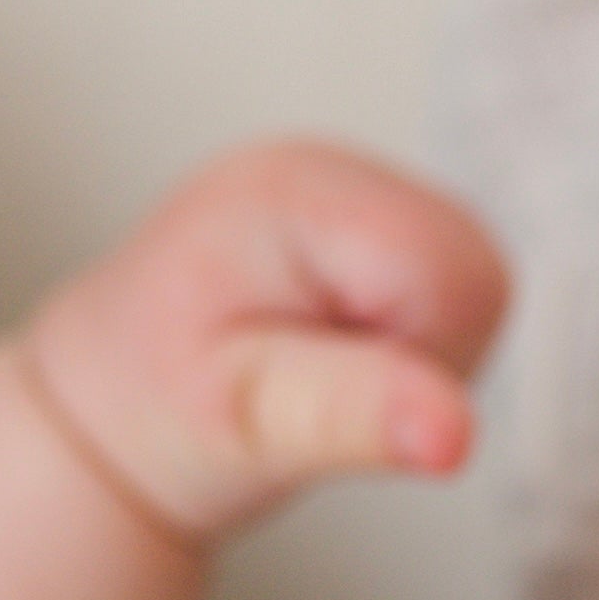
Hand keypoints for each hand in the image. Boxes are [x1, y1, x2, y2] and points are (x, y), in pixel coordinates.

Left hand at [16, 142, 510, 544]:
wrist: (117, 389)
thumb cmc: (163, 399)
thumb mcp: (247, 420)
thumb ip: (356, 417)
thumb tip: (455, 434)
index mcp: (296, 194)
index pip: (455, 282)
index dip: (413, 359)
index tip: (319, 371)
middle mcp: (337, 165)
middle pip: (480, 278)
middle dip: (422, 355)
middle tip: (321, 371)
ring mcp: (365, 185)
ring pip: (481, 287)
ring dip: (421, 351)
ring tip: (322, 358)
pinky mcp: (385, 219)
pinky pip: (462, 290)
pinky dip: (417, 336)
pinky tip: (341, 341)